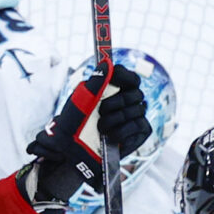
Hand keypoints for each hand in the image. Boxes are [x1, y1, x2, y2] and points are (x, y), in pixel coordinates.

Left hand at [22, 65, 143, 210]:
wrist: (72, 151)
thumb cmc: (74, 124)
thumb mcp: (81, 99)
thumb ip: (96, 80)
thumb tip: (107, 62)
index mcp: (115, 90)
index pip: (130, 76)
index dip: (124, 75)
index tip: (114, 76)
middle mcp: (128, 102)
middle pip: (136, 92)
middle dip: (116, 102)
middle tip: (101, 110)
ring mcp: (136, 117)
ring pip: (137, 109)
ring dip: (115, 119)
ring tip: (101, 128)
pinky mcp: (141, 132)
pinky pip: (139, 125)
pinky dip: (122, 131)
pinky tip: (110, 137)